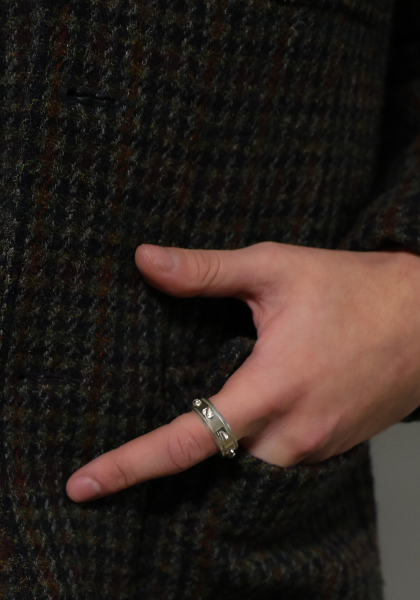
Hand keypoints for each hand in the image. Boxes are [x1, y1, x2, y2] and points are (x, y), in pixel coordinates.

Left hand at [66, 242, 419, 501]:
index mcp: (273, 387)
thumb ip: (207, 270)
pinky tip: (244, 412)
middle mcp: (293, 432)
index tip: (84, 484)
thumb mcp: (275, 268)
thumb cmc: (355, 289)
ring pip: (245, 466)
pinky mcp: (329, 449)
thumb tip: (146, 260)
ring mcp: (315, 448)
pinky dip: (250, 443)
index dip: (129, 466)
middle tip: (132, 443)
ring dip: (216, 446)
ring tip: (198, 411)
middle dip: (170, 460)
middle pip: (210, 465)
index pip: (187, 441)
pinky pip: (275, 460)